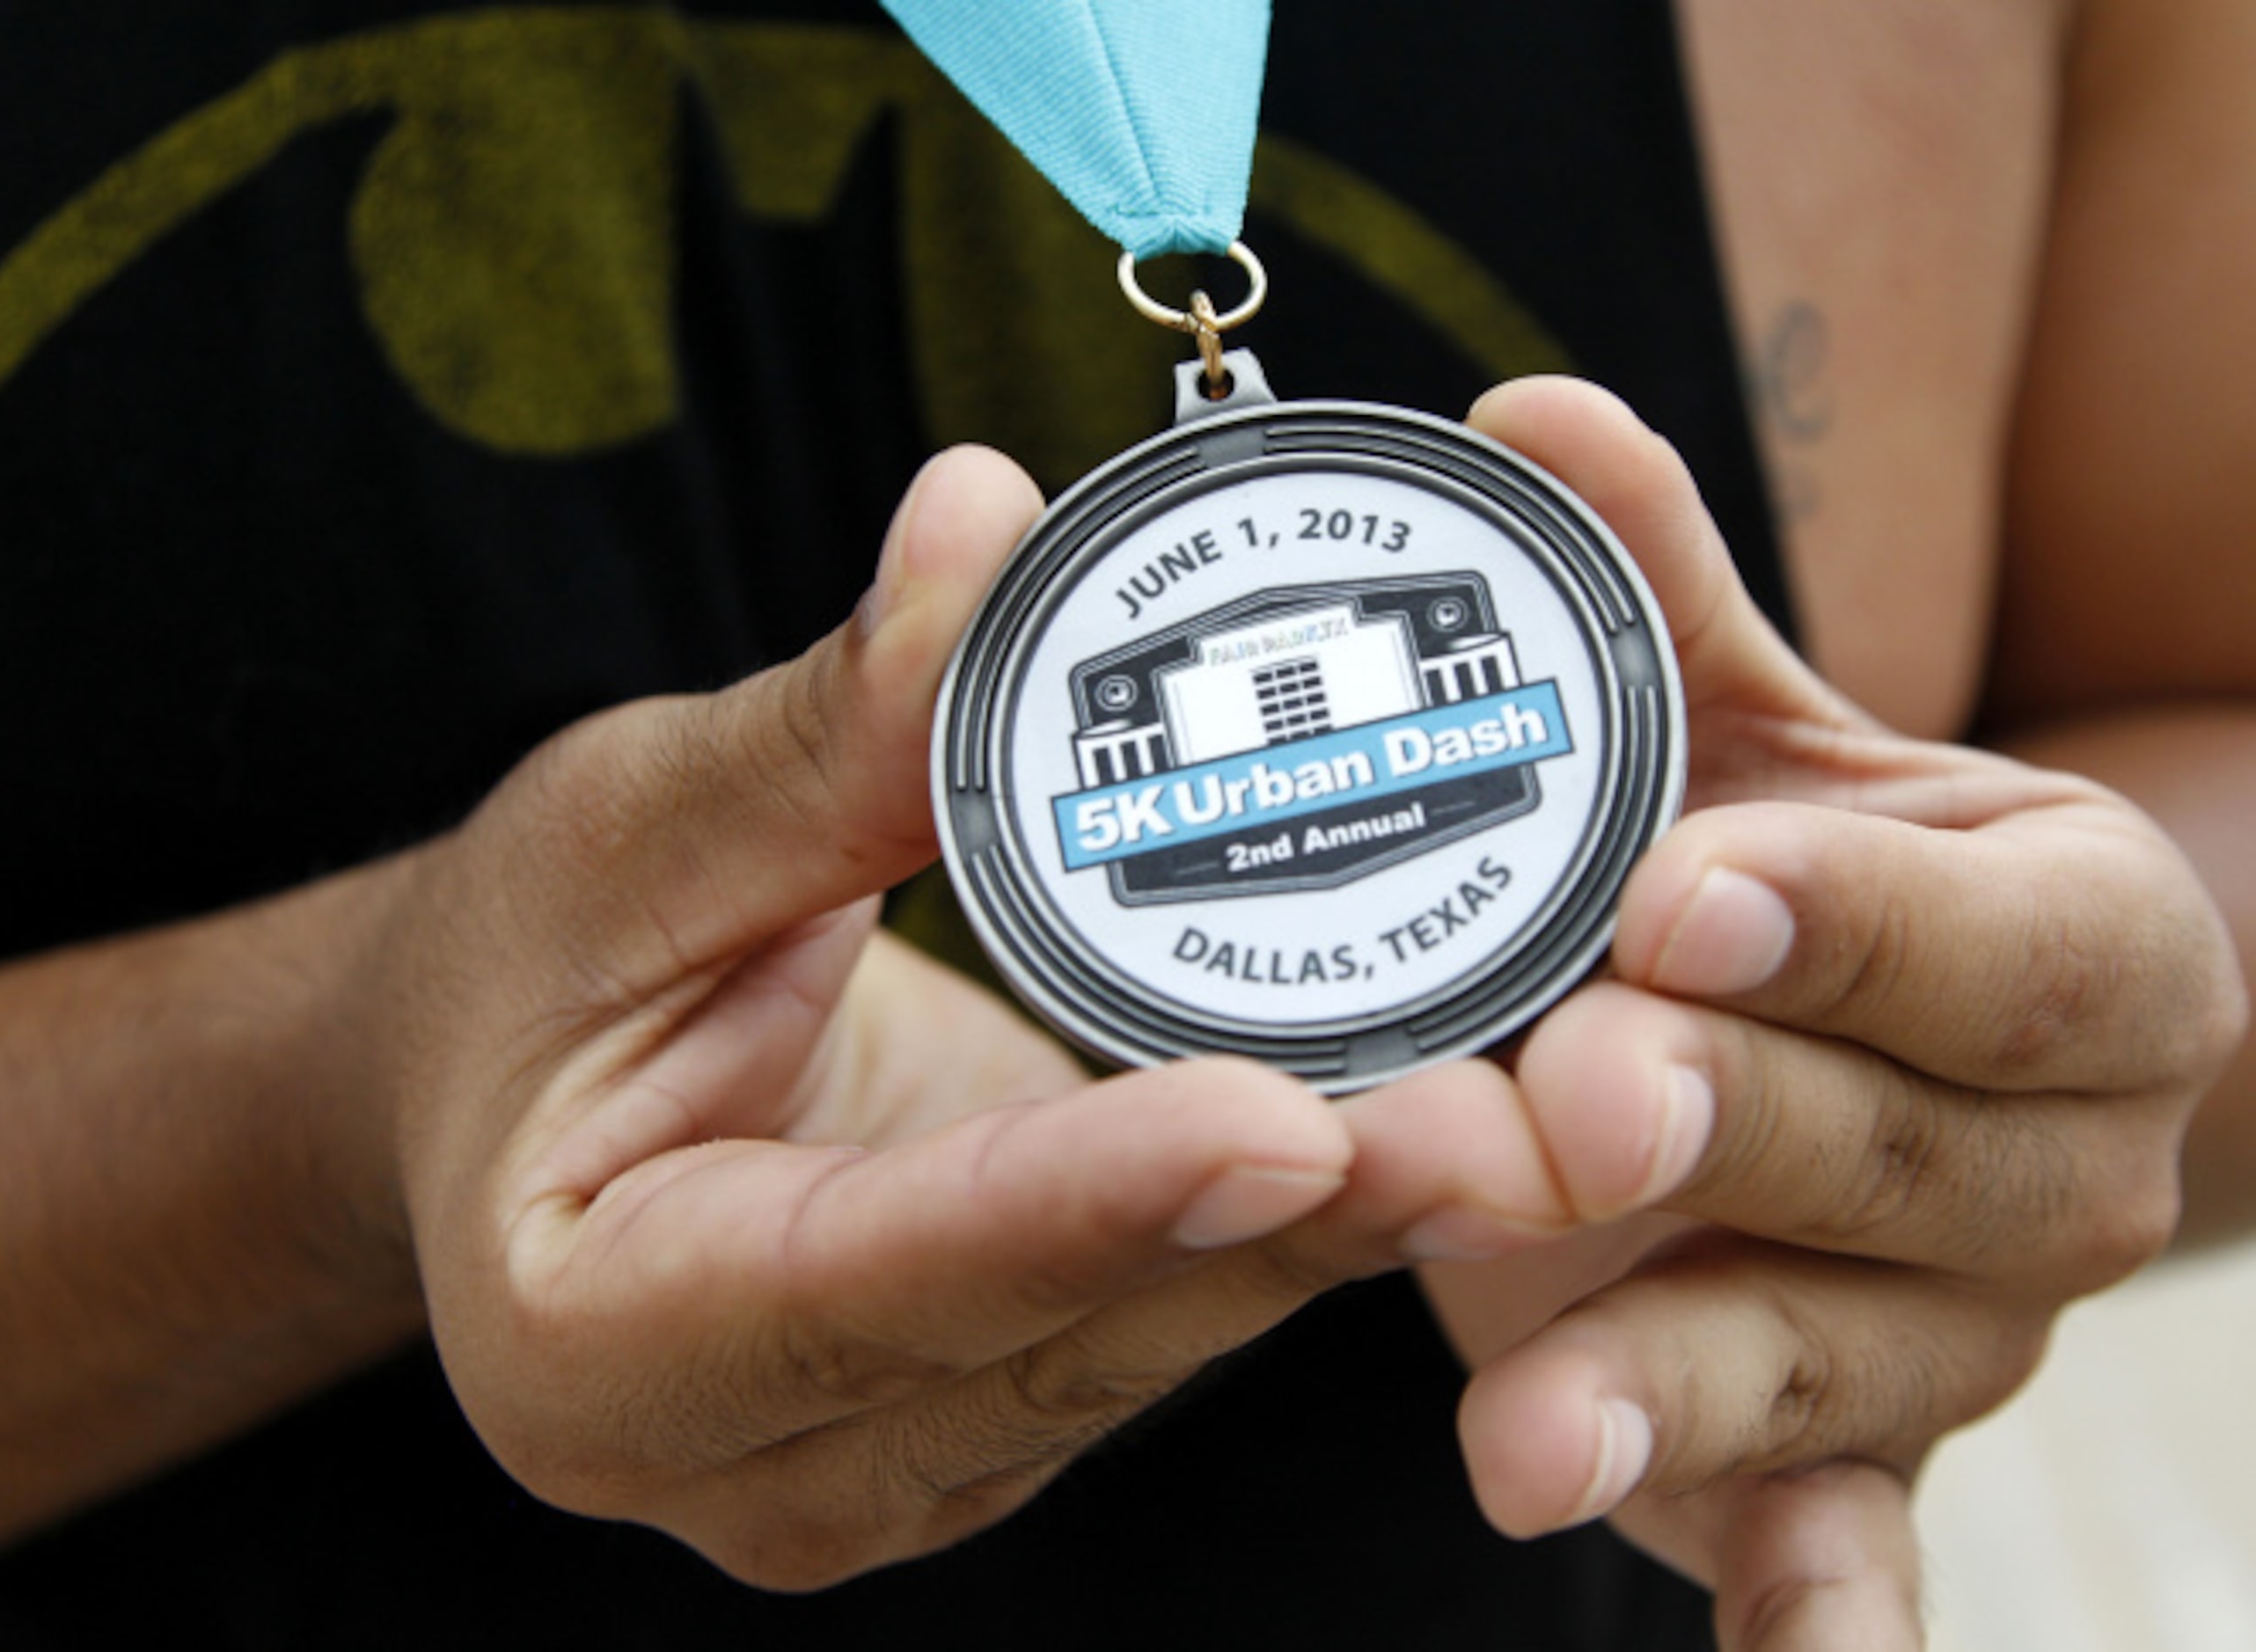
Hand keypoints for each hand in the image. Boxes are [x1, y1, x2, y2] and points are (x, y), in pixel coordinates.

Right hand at [373, 447, 1546, 1587]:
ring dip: (1333, 1234)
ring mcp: (892, 1460)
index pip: (868, 1285)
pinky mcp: (998, 1407)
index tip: (1280, 1116)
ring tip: (1526, 1108)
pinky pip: (1166, 1312)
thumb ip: (817, 730)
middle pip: (1056, 1347)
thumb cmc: (527, 966)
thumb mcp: (627, 834)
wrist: (506, 1092)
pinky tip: (1436, 1112)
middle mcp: (759, 1459)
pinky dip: (1292, 1221)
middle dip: (1284, 1232)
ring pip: (1144, 1349)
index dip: (1080, 1202)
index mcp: (598, 1342)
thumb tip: (980, 523)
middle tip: (1495, 1115)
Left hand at [1416, 379, 2247, 1647]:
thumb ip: (1656, 611)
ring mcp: (1958, 1340)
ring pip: (1849, 1370)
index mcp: (2080, 950)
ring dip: (1696, 1388)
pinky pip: (1854, 1557)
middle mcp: (2052, 1164)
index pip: (2003, 938)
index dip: (1855, 918)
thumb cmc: (1791, 886)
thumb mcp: (1745, 747)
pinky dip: (1823, 1622)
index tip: (1682, 887)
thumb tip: (1522, 420)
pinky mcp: (1851, 1465)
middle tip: (1583, 1102)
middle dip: (1744, 1134)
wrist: (1859, 1061)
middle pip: (1919, 1160)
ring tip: (1528, 1421)